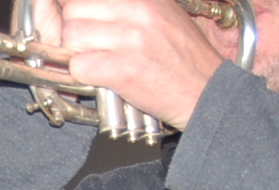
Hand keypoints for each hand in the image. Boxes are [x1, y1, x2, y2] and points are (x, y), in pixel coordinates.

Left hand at [48, 0, 225, 130]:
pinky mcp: (124, 69)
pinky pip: (79, 66)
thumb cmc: (182, 56)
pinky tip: (102, 77)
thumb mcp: (162, 13)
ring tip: (99, 61)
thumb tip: (87, 6)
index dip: (79, 10)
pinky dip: (84, 75)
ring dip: (77, 52)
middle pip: (74, 10)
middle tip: (91, 46)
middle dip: (75, 30)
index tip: (84, 22)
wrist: (207, 91)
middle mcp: (138, 9)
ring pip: (71, 36)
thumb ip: (128, 5)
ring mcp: (131, 39)